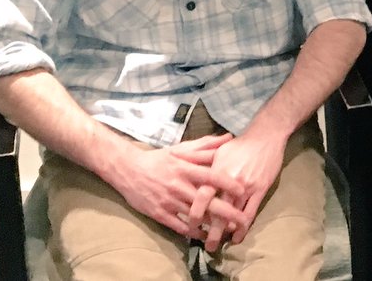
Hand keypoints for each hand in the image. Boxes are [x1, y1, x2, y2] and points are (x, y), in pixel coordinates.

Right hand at [109, 134, 246, 237]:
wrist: (129, 170)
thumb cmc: (160, 159)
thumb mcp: (182, 149)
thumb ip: (206, 145)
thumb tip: (228, 137)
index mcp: (186, 168)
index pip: (211, 176)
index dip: (228, 184)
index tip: (243, 191)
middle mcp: (179, 186)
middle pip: (207, 201)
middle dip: (226, 212)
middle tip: (242, 219)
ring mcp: (169, 201)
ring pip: (195, 216)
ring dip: (212, 225)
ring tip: (228, 230)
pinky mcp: (159, 214)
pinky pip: (179, 226)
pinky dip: (193, 232)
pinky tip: (205, 235)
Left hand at [191, 130, 287, 248]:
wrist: (266, 136)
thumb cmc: (241, 144)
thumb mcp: (218, 151)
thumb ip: (203, 167)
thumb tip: (190, 175)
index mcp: (217, 171)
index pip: (203, 196)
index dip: (195, 212)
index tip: (190, 225)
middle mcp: (230, 182)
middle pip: (217, 211)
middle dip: (210, 230)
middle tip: (204, 245)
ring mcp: (246, 187)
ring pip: (233, 215)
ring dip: (225, 232)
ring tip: (217, 244)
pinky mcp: (260, 190)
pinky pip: (250, 213)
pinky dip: (243, 227)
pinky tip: (238, 237)